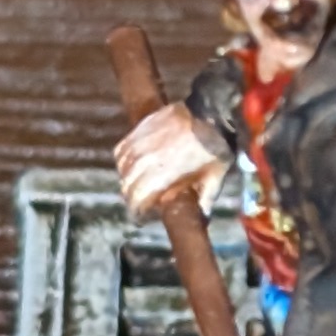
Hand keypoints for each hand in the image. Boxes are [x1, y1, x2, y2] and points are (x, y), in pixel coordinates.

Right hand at [114, 102, 224, 218]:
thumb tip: (203, 220)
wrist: (210, 115)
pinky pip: (121, 151)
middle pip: (126, 187)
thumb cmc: (214, 149)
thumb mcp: (213, 180)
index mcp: (160, 179)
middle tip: (143, 201)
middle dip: (133, 198)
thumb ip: (205, 202)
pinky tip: (134, 163)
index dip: (138, 213)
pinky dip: (125, 161)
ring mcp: (139, 145)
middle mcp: (144, 163)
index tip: (143, 217)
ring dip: (128, 179)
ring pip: (122, 169)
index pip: (136, 202)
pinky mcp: (138, 130)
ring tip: (140, 182)